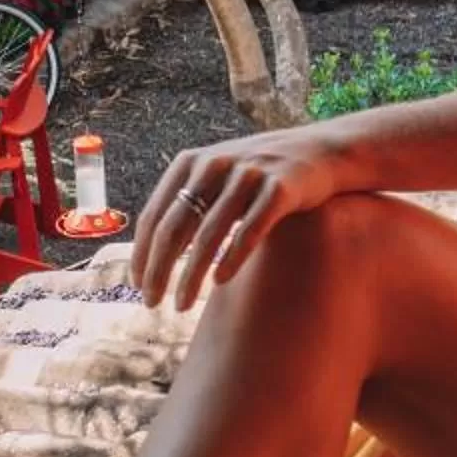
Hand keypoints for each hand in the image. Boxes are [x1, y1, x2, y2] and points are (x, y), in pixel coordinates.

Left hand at [131, 131, 341, 312]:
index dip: (142, 253)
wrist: (319, 151)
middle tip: (151, 303)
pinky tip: (218, 282)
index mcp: (190, 163)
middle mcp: (214, 164)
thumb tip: (151, 254)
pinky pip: (250, 228)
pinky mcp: (280, 188)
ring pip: (209, 233)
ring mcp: (248, 175)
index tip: (137, 286)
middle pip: (175, 227)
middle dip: (159, 269)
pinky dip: (231, 257)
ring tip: (181, 305)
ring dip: (191, 274)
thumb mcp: (216, 179)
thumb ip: (186, 206)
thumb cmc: (258, 175)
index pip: (155, 215)